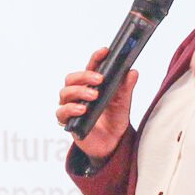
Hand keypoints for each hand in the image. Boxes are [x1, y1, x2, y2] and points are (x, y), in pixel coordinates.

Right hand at [56, 46, 138, 161]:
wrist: (112, 143)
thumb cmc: (114, 119)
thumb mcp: (123, 103)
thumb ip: (126, 88)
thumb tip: (132, 71)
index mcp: (91, 85)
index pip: (90, 67)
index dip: (96, 58)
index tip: (105, 51)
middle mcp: (78, 93)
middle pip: (72, 78)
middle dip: (85, 76)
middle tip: (99, 79)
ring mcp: (71, 106)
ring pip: (65, 93)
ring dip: (79, 91)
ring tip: (94, 95)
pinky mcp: (68, 122)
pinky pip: (61, 113)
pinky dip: (70, 109)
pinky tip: (82, 110)